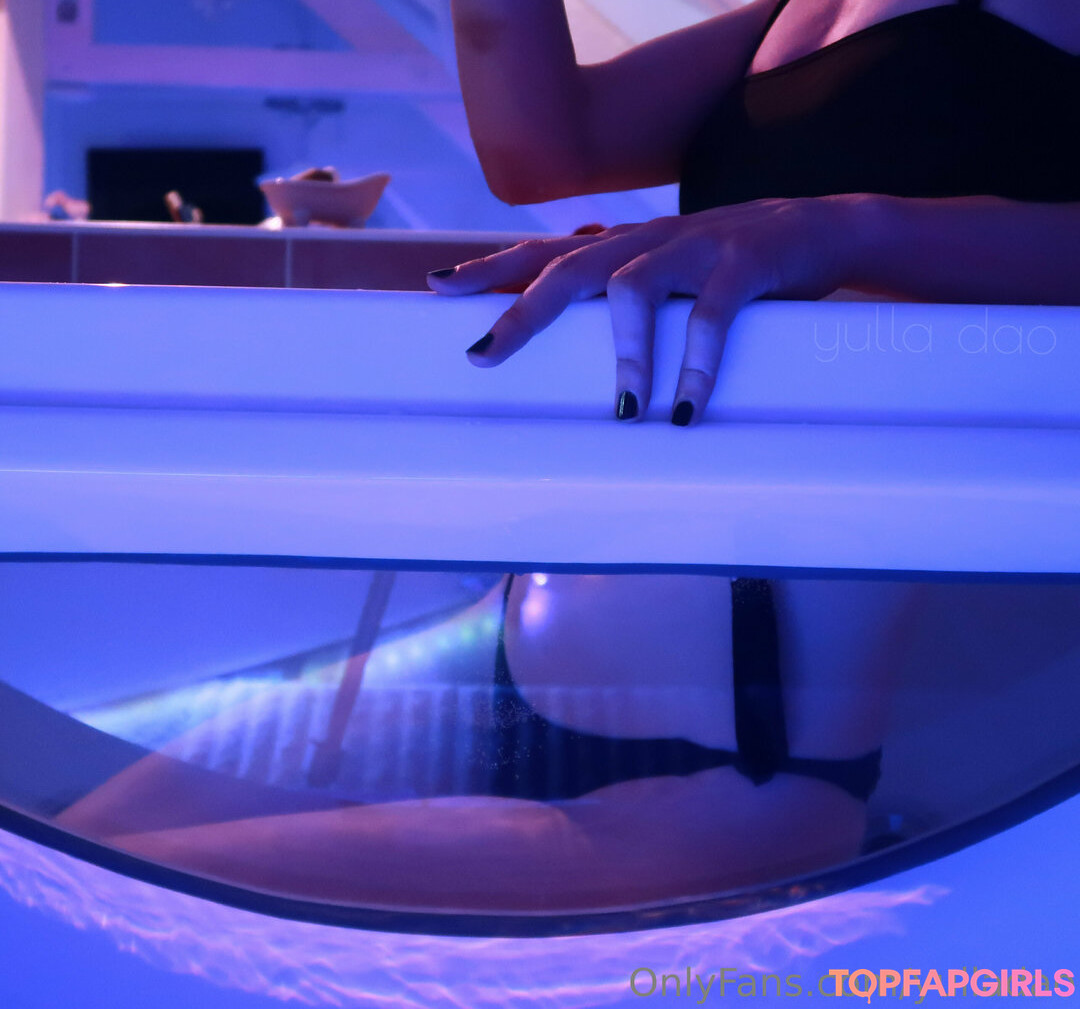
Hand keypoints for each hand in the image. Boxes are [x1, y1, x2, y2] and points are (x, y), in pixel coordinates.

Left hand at [428, 195, 860, 424]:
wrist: (820, 228)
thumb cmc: (730, 261)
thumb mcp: (667, 266)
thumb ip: (618, 280)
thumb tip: (557, 299)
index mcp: (626, 244)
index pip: (545, 250)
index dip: (490, 267)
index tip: (436, 288)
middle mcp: (650, 238)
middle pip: (569, 267)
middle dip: (522, 311)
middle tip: (481, 356)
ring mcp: (696, 246)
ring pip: (635, 289)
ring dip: (626, 354)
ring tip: (623, 411)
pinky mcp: (744, 264)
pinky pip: (711, 316)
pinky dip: (696, 364)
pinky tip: (684, 408)